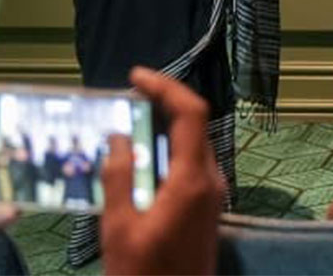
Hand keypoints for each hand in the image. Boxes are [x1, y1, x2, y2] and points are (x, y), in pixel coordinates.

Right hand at [101, 67, 222, 275]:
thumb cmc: (143, 273)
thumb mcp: (119, 227)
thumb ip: (119, 178)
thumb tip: (120, 136)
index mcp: (194, 179)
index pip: (192, 113)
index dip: (167, 87)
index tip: (136, 76)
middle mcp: (211, 179)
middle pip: (195, 124)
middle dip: (164, 103)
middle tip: (128, 96)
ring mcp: (213, 193)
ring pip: (194, 143)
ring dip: (166, 127)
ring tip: (130, 119)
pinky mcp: (208, 206)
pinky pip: (192, 164)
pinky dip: (170, 149)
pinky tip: (142, 156)